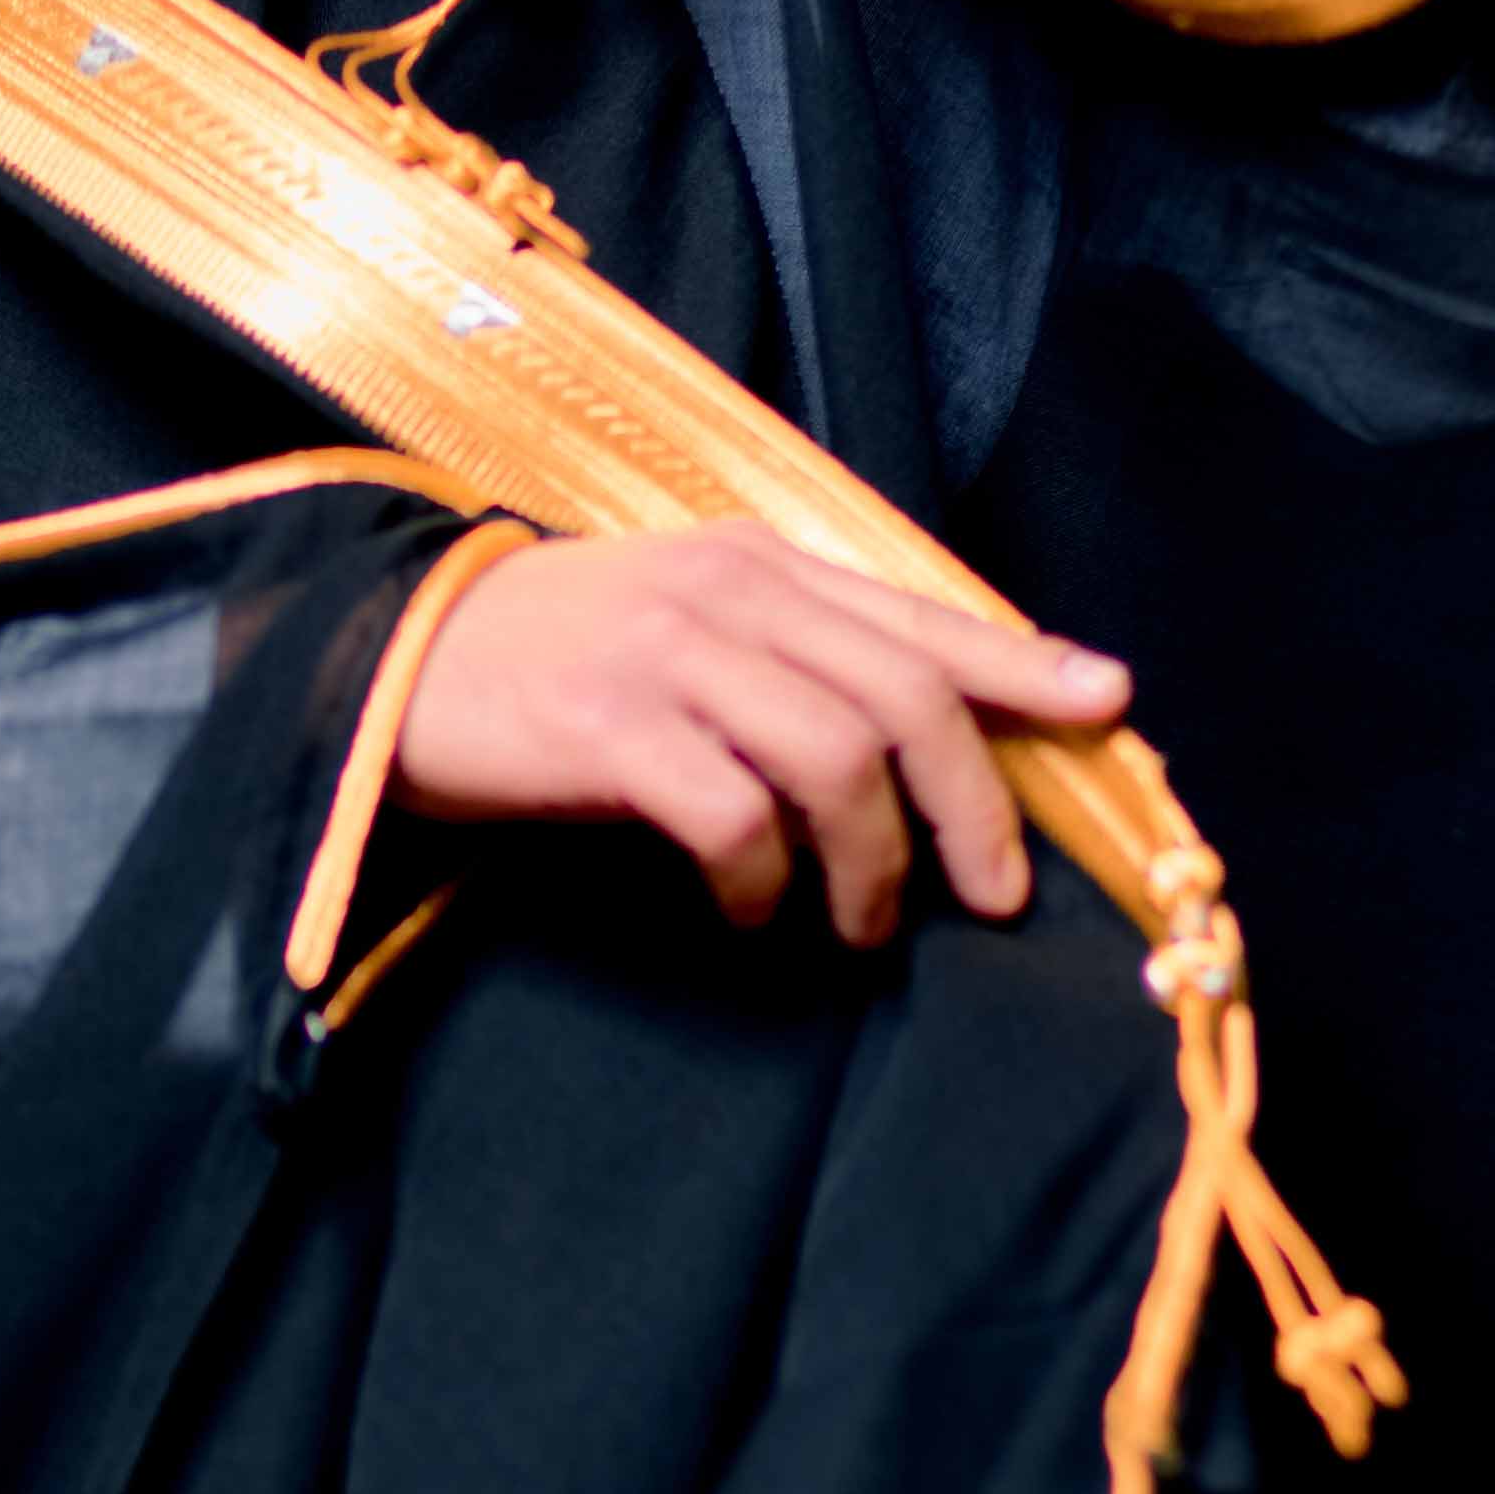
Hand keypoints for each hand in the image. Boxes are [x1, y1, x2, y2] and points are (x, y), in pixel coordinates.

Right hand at [392, 525, 1131, 940]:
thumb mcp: (683, 626)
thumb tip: (912, 742)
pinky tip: (745, 913)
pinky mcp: (608, 729)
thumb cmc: (550, 662)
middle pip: (905, 699)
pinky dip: (760, 883)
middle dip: (972, 809)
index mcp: (759, 565)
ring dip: (870, 866)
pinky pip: (733, 817)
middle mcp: (729, 595)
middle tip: (989, 897)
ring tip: (856, 928)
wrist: (386, 660)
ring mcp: (668, 657)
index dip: (1023, 664)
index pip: (921, 618)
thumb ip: (789, 657)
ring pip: (837, 761)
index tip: (1108, 704)